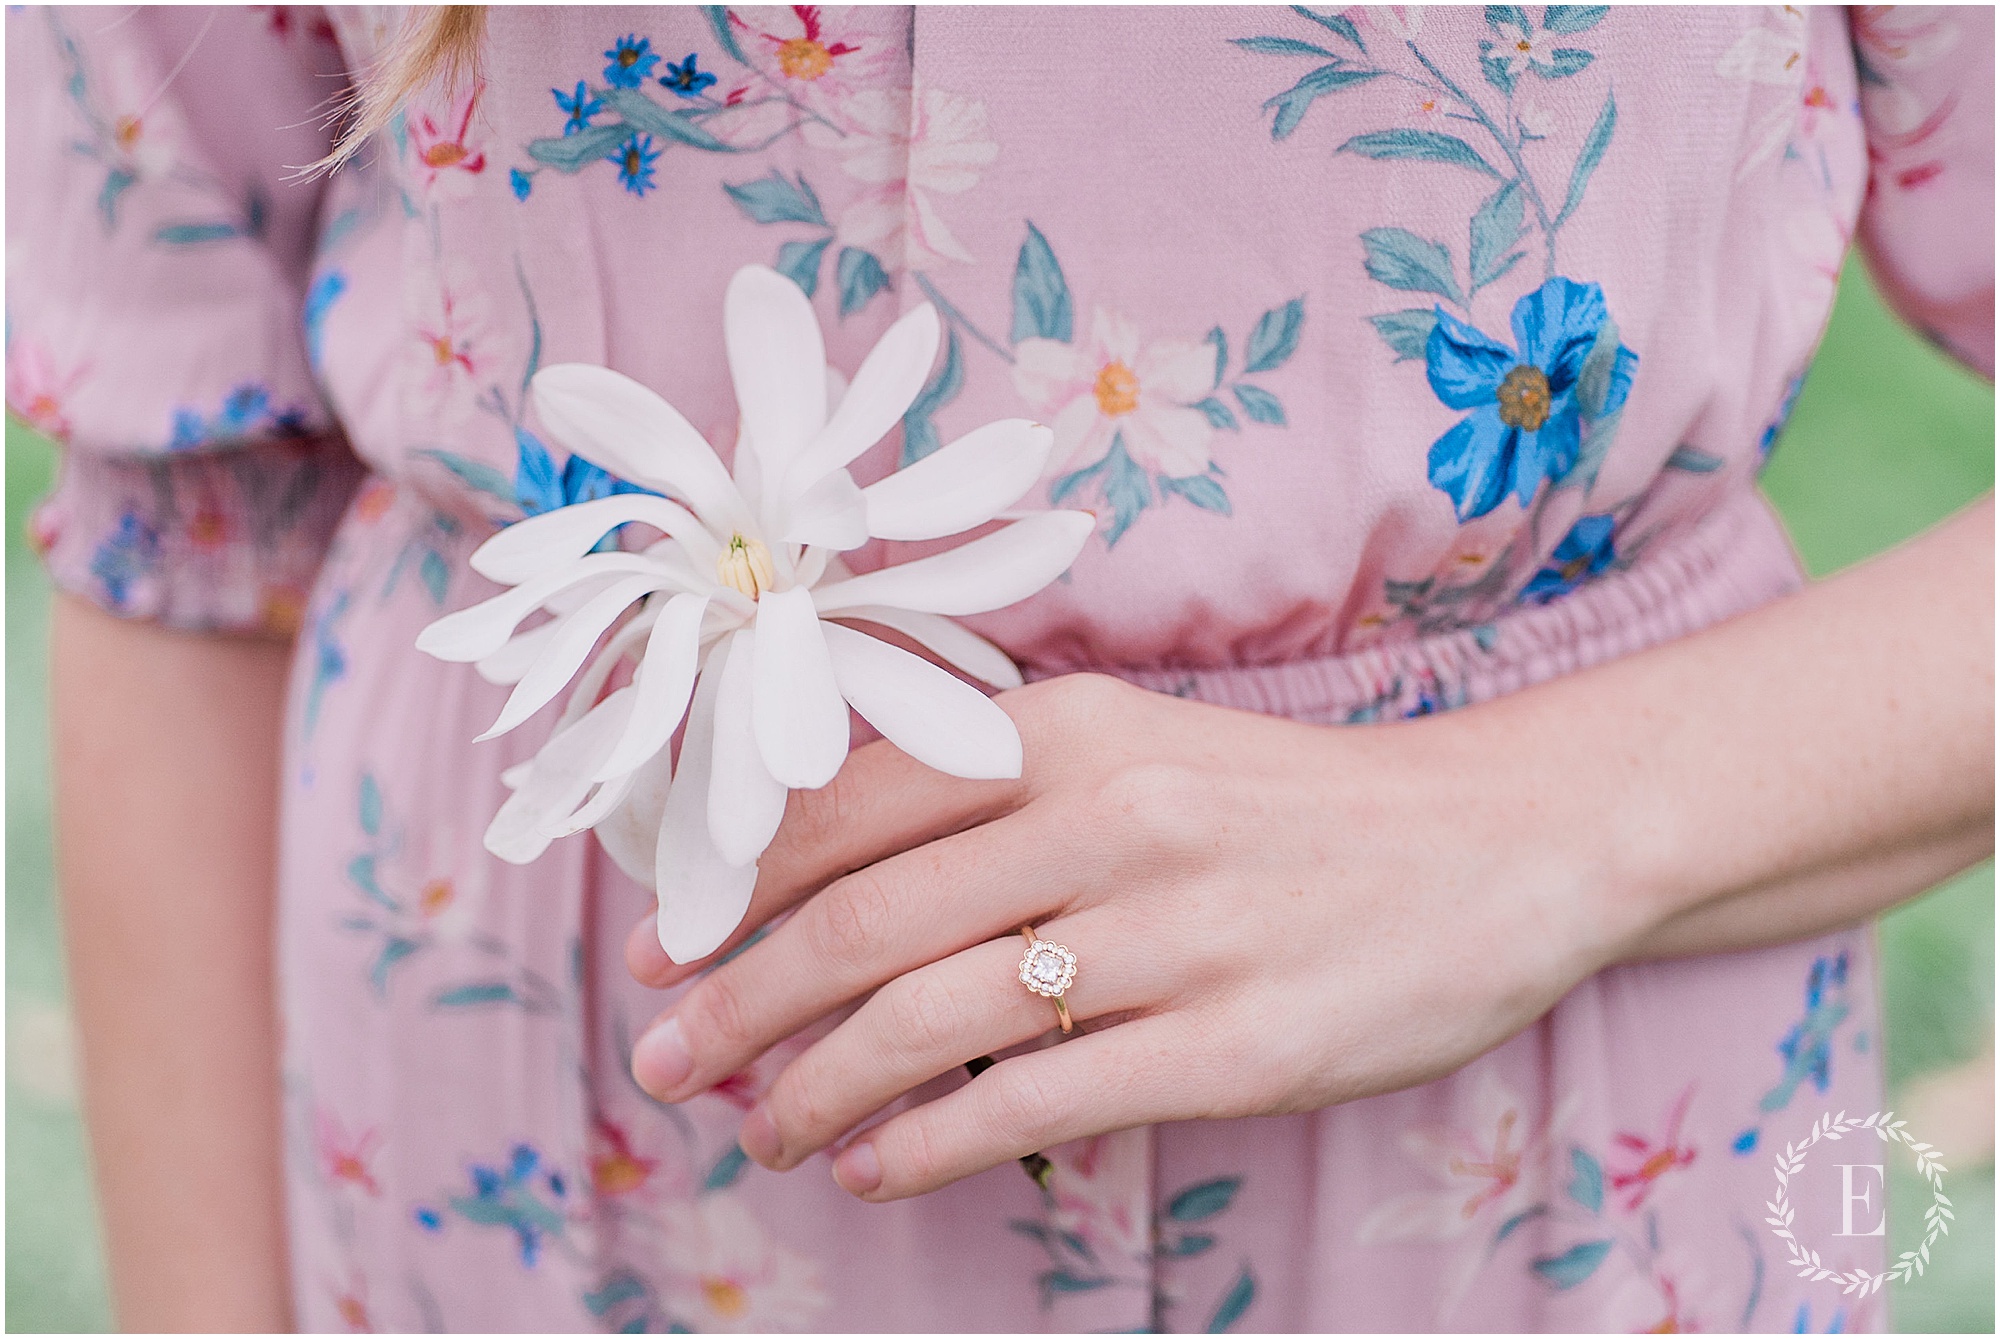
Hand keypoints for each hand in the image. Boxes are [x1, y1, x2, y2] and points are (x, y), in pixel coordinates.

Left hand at [624, 672, 1619, 1200]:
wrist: (1493, 847)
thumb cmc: (1291, 808)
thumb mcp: (1144, 751)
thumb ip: (1000, 800)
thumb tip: (832, 886)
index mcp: (1075, 728)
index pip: (853, 804)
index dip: (736, 885)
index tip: (663, 949)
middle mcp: (1112, 817)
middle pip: (866, 921)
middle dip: (742, 1002)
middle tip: (667, 1061)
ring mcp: (1175, 935)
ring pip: (931, 1019)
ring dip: (816, 1087)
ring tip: (765, 1131)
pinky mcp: (1232, 1047)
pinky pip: (1035, 1102)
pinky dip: (927, 1142)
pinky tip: (873, 1166)